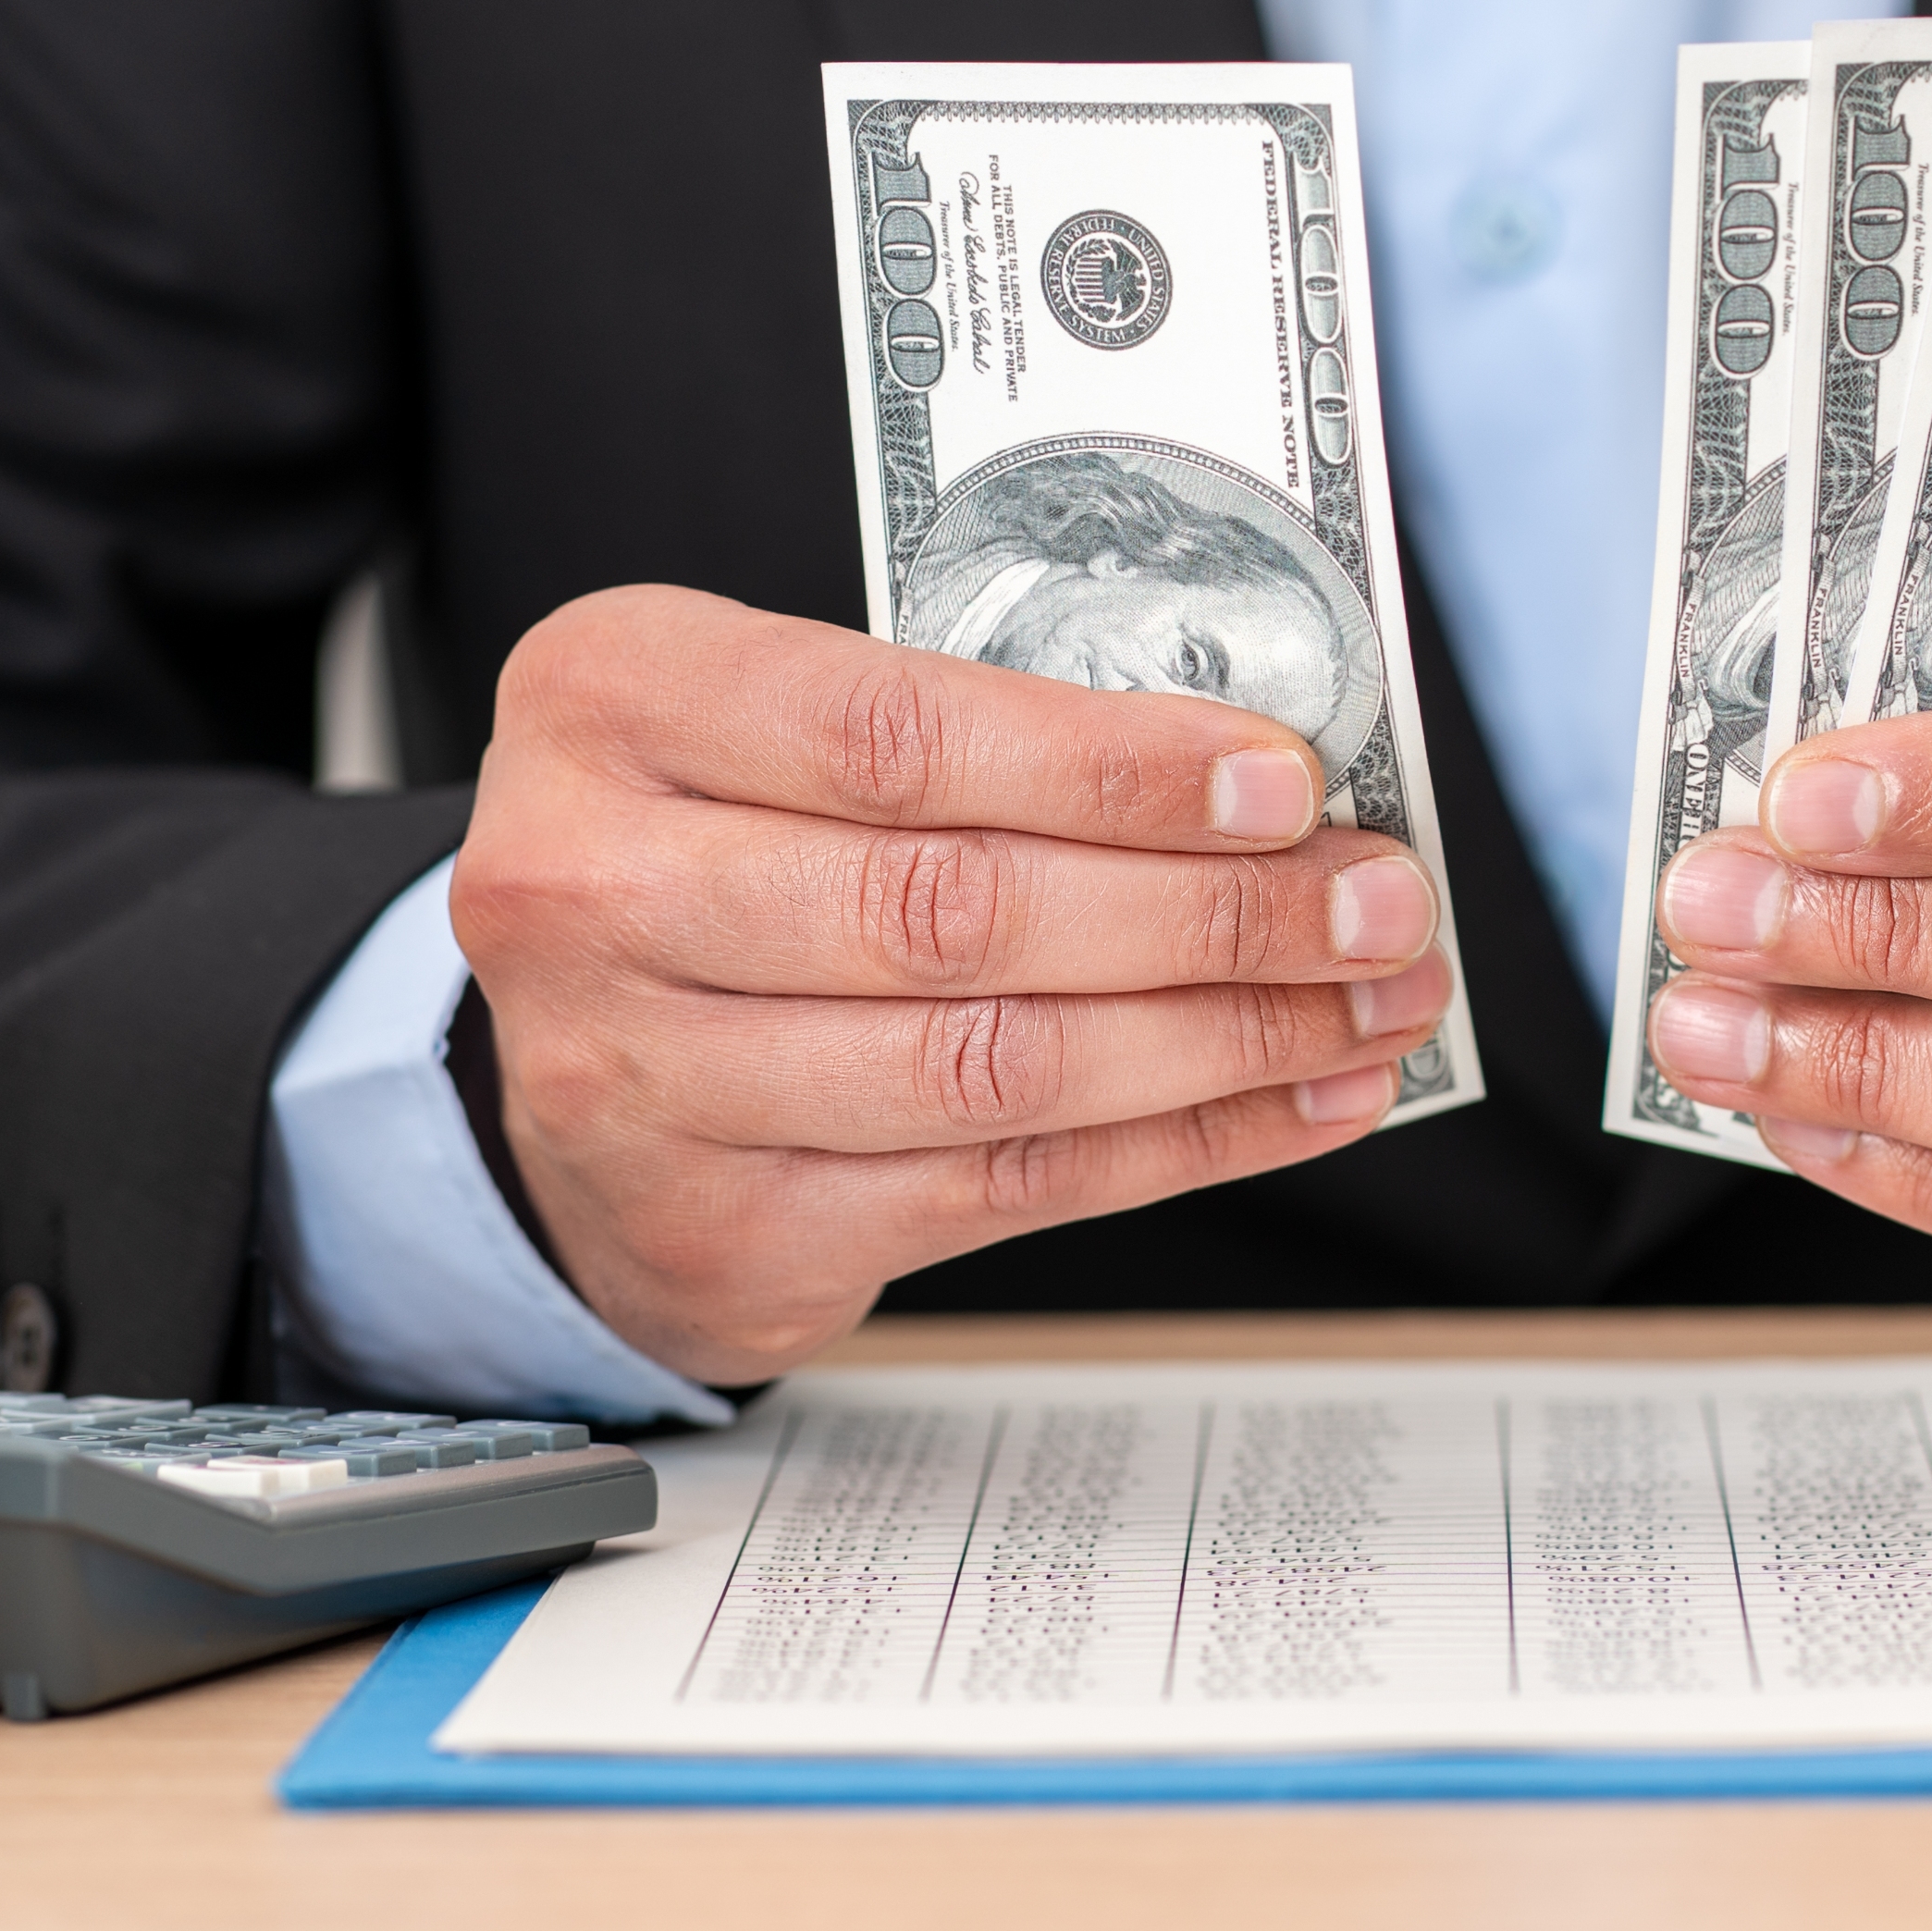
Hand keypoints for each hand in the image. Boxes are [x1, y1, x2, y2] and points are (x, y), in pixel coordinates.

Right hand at [453, 586, 1448, 1383]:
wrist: (558, 1046)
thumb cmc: (709, 837)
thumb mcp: (770, 710)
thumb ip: (971, 727)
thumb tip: (1258, 782)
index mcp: (613, 701)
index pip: (895, 733)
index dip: (1112, 768)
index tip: (1284, 783)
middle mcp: (594, 890)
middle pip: (955, 912)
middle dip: (1211, 913)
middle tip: (1373, 906)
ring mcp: (641, 1081)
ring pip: (993, 1067)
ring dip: (1224, 1040)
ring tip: (1361, 1006)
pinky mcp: (725, 1229)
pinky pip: (1000, 1187)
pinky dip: (1177, 1144)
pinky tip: (1288, 1099)